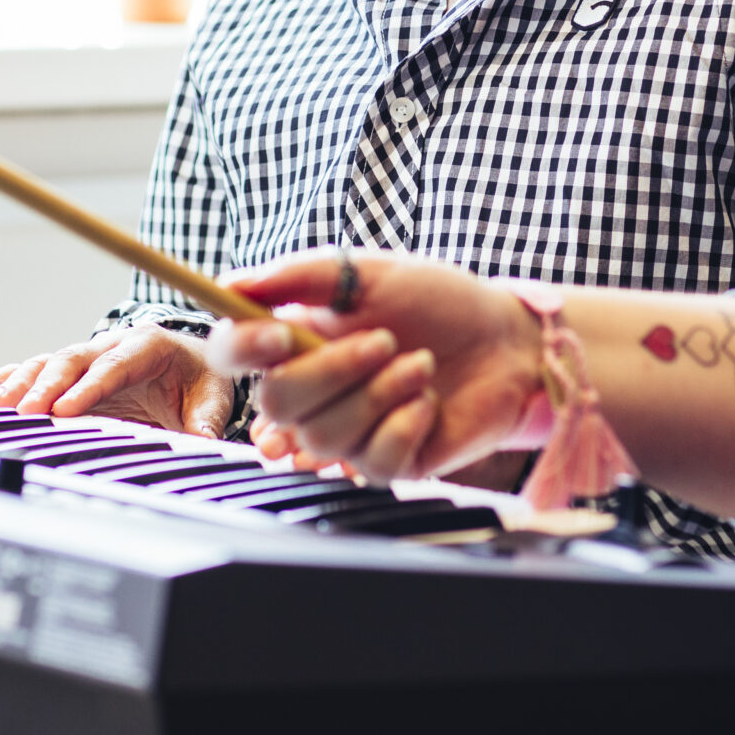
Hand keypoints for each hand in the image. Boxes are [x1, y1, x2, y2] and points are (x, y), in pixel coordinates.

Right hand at [0, 326, 236, 437]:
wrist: (190, 359)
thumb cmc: (199, 378)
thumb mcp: (213, 397)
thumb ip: (207, 421)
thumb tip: (204, 445)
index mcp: (146, 346)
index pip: (114, 366)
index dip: (90, 387)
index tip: (66, 409)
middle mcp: (106, 346)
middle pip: (69, 362)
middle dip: (45, 387)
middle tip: (23, 413)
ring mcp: (81, 359)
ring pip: (42, 365)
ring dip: (14, 386)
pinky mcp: (63, 374)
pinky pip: (26, 373)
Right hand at [210, 251, 541, 481]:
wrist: (503, 338)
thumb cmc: (436, 300)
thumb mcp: (368, 272)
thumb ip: (299, 276)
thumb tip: (231, 284)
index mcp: (295, 340)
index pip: (231, 354)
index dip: (242, 349)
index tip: (278, 334)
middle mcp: (311, 390)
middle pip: (276, 402)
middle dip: (334, 370)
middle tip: (384, 340)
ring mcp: (347, 431)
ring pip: (325, 435)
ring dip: (381, 392)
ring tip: (420, 365)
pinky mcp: (386, 462)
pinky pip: (371, 460)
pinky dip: (406, 422)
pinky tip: (428, 401)